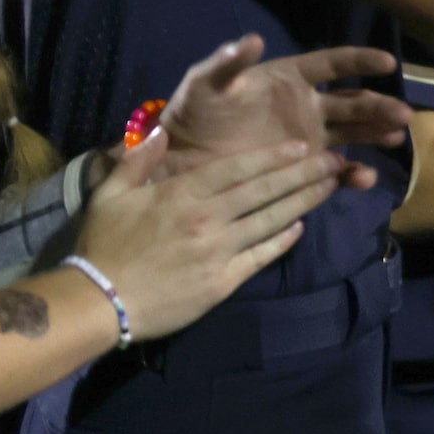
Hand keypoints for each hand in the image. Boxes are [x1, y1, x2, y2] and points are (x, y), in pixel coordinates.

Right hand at [70, 131, 344, 340]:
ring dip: (303, 202)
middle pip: (265, 191)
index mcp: (182, 193)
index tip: (301, 145)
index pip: (238, 168)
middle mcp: (208, 219)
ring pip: (271, 221)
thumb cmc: (102, 246)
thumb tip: (159, 130)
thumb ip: (137, 160)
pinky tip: (299, 227)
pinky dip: (282, 241)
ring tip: (330, 187)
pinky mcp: (223, 282)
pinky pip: (260, 256)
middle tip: (334, 161)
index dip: (274, 156)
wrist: (99, 302)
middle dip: (303, 173)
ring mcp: (219, 251)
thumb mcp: (109, 194)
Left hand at [157, 35, 409, 188]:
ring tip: (395, 138)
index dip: (360, 61)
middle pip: (353, 102)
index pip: (333, 65)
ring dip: (377, 134)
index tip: (388, 62)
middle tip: (402, 114)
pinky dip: (352, 174)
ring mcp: (311, 138)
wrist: (183, 159)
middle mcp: (308, 106)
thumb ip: (228, 63)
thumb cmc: (194, 114)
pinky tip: (363, 177)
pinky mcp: (306, 168)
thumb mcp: (205, 83)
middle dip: (379, 105)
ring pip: (355, 133)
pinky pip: (337, 170)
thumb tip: (252, 39)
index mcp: (289, 78)